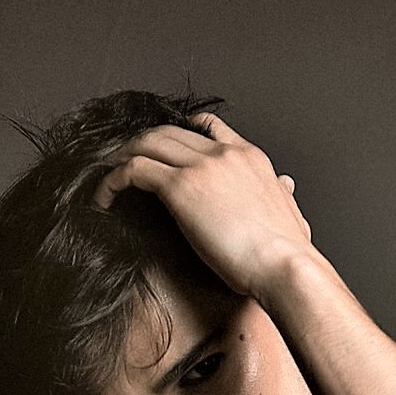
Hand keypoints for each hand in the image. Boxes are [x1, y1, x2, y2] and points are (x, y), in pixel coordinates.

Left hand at [91, 112, 315, 307]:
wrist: (285, 267)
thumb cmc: (289, 254)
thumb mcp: (292, 213)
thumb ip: (285, 195)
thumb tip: (287, 185)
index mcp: (250, 157)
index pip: (209, 127)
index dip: (179, 132)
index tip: (163, 146)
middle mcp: (223, 154)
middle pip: (169, 131)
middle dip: (141, 144)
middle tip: (120, 163)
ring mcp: (201, 167)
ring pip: (146, 144)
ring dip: (121, 158)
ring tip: (105, 178)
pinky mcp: (180, 188)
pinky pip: (134, 170)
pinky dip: (112, 181)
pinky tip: (103, 199)